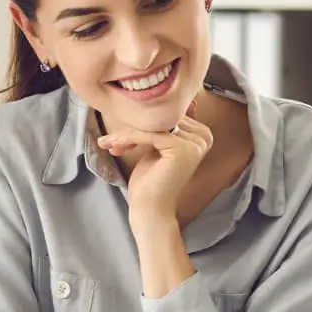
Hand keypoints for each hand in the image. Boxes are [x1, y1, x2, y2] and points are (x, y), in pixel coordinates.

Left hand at [97, 104, 212, 223]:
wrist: (150, 209)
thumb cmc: (151, 180)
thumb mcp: (157, 147)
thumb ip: (163, 127)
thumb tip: (156, 102)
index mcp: (201, 134)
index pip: (166, 115)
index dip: (140, 123)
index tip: (118, 136)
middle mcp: (203, 137)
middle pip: (159, 119)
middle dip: (131, 128)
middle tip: (110, 141)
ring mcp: (195, 143)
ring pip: (151, 126)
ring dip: (125, 134)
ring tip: (108, 144)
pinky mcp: (182, 149)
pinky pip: (148, 134)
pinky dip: (127, 139)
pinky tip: (112, 146)